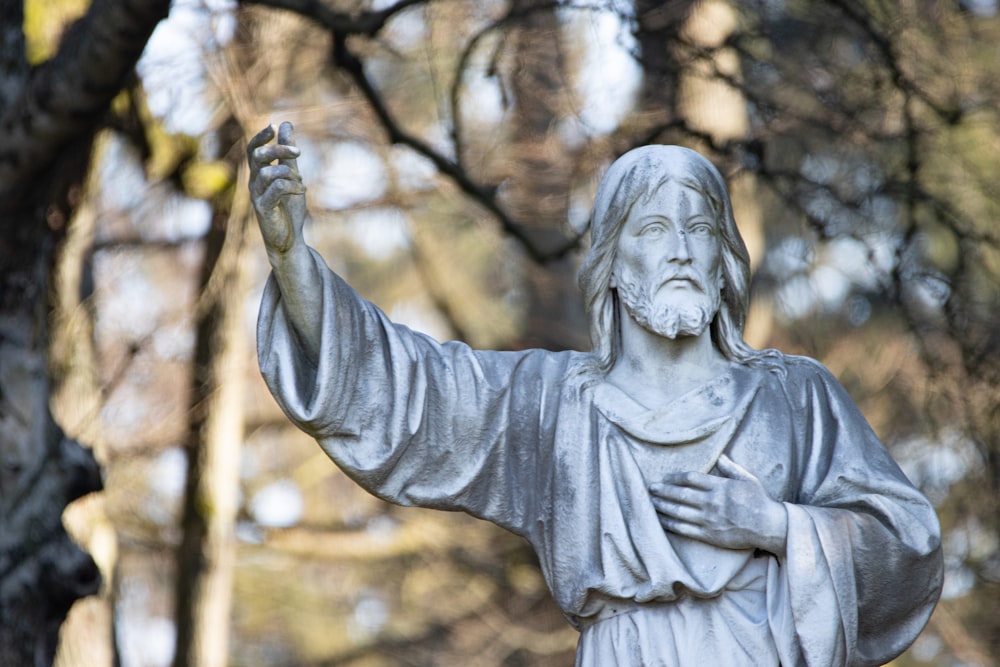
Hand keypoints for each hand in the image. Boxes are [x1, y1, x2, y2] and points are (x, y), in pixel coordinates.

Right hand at [247, 122, 306, 255]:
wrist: (289, 239)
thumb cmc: (288, 208)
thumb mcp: (291, 176)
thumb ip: (288, 154)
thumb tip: (286, 124)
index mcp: (258, 174)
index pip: (253, 150)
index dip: (261, 137)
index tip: (274, 126)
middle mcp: (254, 183)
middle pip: (258, 156)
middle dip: (279, 150)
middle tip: (298, 153)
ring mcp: (257, 196)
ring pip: (268, 173)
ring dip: (289, 173)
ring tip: (301, 182)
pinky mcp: (263, 209)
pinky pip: (276, 188)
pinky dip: (292, 186)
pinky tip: (301, 190)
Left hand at [649, 455, 787, 554]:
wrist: (769, 527)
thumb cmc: (759, 501)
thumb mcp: (748, 479)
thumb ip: (731, 468)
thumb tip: (720, 456)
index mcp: (720, 487)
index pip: (690, 478)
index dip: (675, 477)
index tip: (666, 477)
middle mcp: (712, 502)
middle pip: (680, 494)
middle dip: (663, 490)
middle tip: (651, 488)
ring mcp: (709, 520)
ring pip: (679, 512)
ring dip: (662, 506)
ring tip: (651, 502)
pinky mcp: (709, 535)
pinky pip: (684, 529)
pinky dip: (670, 524)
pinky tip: (661, 520)